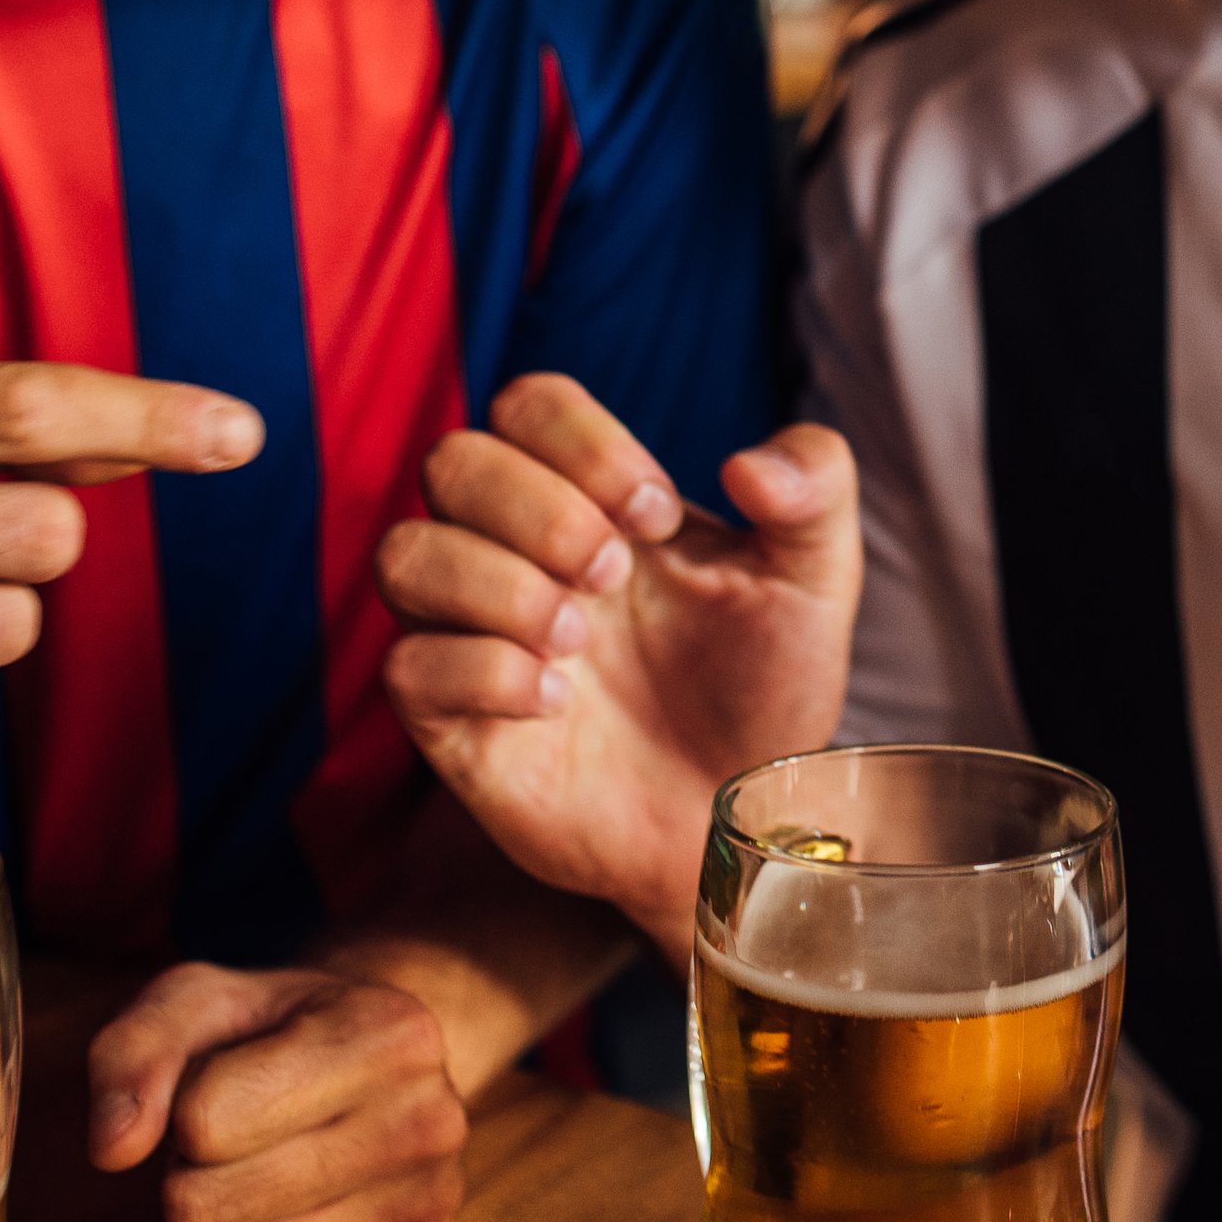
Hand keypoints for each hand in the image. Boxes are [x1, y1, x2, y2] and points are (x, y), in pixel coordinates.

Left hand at [86, 962, 468, 1221]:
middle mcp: (429, 1118)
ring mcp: (432, 1201)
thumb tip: (112, 1150)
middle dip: (183, 1179)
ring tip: (252, 1183)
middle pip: (204, 1206)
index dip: (180, 1112)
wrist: (390, 1064)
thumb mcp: (200, 1003)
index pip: (203, 1124)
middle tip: (226, 1149)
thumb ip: (136, 1054)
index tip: (220, 1088)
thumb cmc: (280, 1032)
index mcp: (388, 1033)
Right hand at [378, 378, 858, 951]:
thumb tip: (747, 464)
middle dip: (537, 508)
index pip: (527, 405)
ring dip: (497, 584)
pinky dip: (483, 672)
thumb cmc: (762, 686)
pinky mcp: (453, 724)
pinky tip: (556, 702)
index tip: (658, 516)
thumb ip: (815, 486)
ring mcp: (476, 636)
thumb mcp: (816, 579)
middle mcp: (518, 554)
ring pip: (405, 555)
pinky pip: (408, 668)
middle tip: (614, 576)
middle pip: (452, 460)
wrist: (739, 816)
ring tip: (577, 640)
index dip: (581, 440)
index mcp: (593, 500)